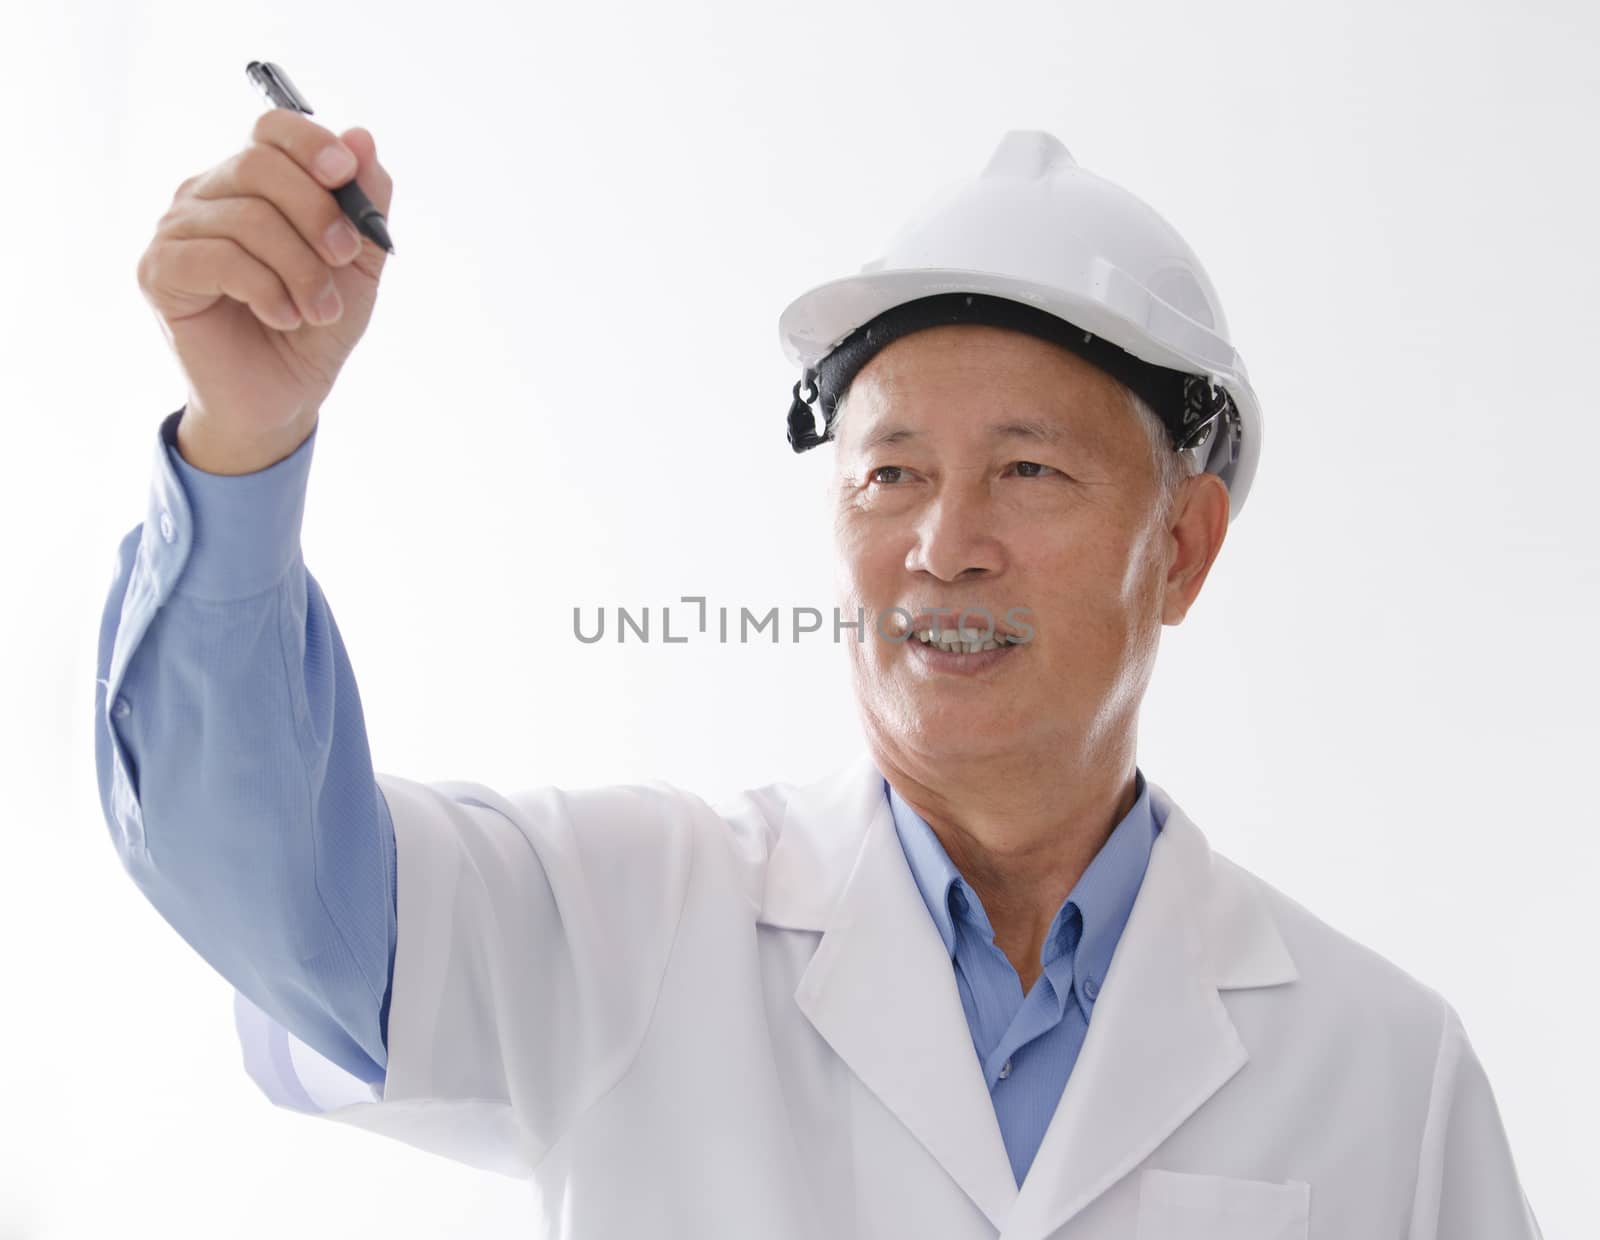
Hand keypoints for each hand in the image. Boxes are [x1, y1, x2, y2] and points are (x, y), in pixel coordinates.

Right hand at [136, 109, 394, 448]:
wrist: (282, 396)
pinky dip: (266, 291)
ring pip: (248, 219)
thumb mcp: (358, 263)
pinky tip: (282, 317)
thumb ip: (364, 203)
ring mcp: (176, 230)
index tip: (344, 176)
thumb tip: (360, 137)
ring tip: (319, 312)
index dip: (311, 143)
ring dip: (301, 270)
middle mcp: (207, 194)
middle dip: (317, 214)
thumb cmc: (314, 325)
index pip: (272, 130)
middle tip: (343, 259)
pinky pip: (220, 258)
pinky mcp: (159, 271)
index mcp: (252, 183)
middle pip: (260, 166)